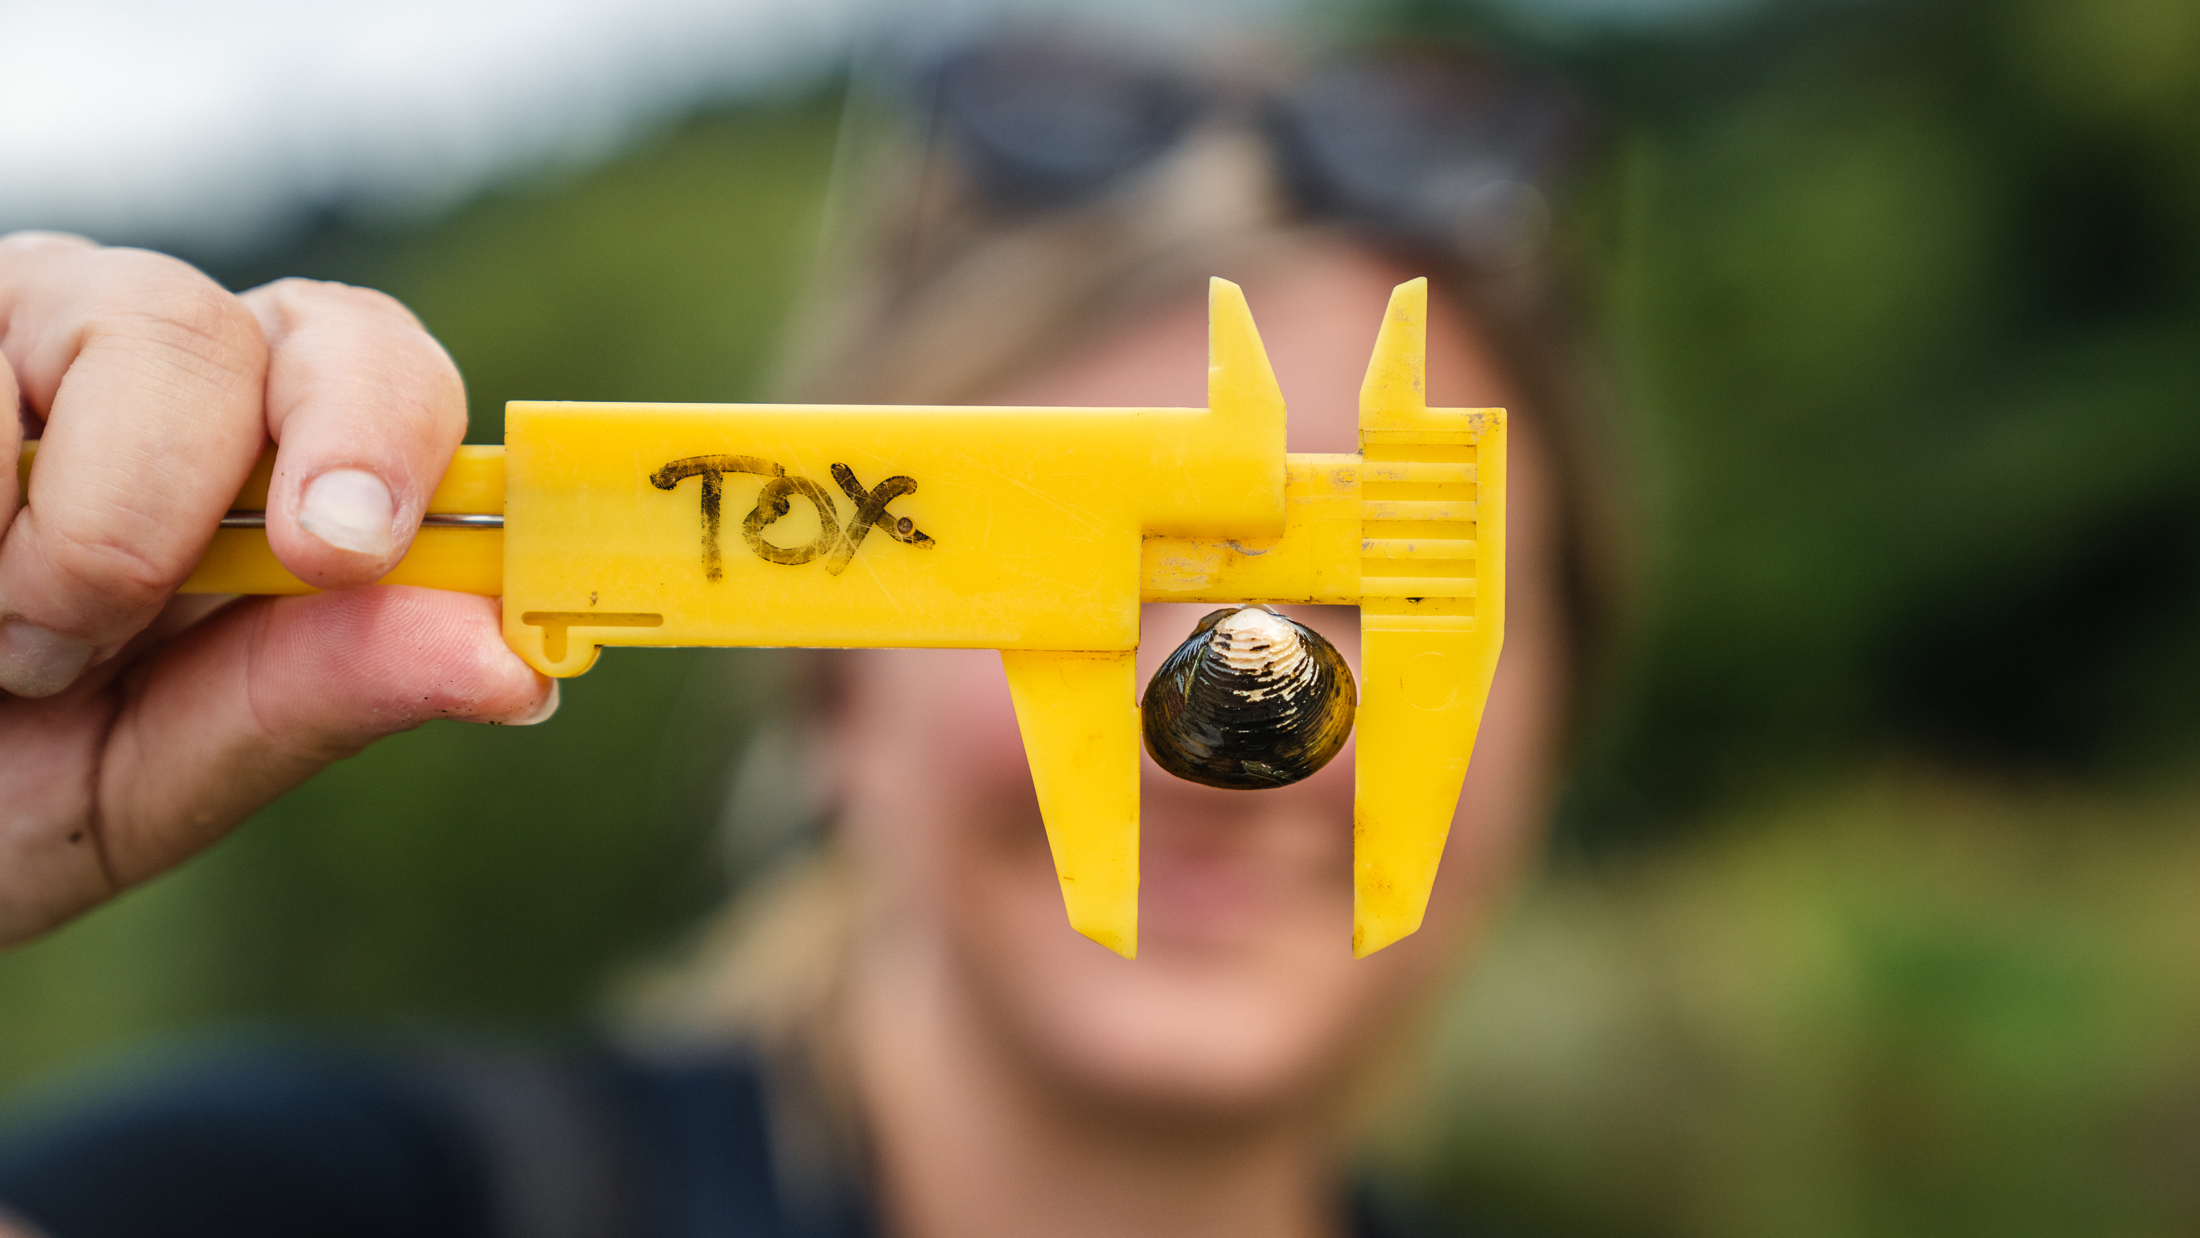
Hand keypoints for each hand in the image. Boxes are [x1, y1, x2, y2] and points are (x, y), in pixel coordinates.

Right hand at [0, 233, 554, 946]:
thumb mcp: (149, 778)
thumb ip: (313, 701)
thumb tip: (518, 664)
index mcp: (253, 453)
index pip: (378, 369)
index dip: (387, 438)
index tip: (345, 553)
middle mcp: (145, 356)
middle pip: (248, 331)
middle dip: (194, 486)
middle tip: (105, 620)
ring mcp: (15, 323)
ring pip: (121, 330)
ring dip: (61, 530)